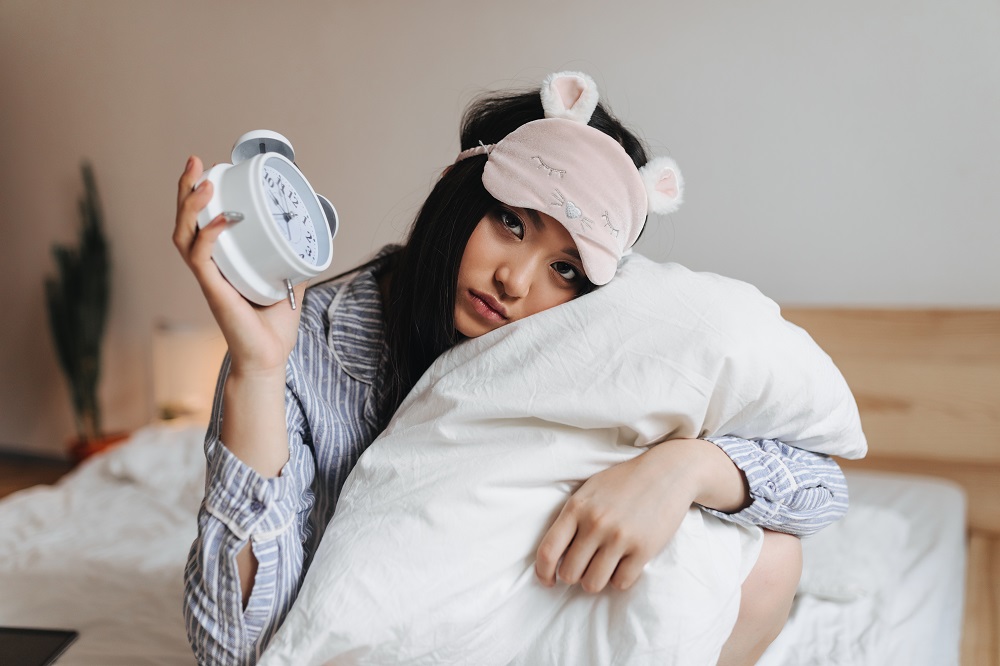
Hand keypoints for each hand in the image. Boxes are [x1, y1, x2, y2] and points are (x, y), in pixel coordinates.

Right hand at [173, 156, 305, 378]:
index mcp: (221, 262)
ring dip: (190, 205)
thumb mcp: (289, 283)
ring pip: (184, 234)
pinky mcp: (213, 290)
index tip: (212, 169)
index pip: (200, 222)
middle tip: (197, 160)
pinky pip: (201, 257)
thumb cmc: (274, 327)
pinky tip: (224, 217)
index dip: (200, 195)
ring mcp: (208, 278)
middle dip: (186, 188)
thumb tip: (312, 236)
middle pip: (184, 221)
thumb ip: (294, 260)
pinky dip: (211, 234)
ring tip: (204, 180)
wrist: (270, 358)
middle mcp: (209, 267)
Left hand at [534, 439, 748, 592]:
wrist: (667, 472)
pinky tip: (624, 564)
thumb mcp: (590, 491)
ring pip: (593, 584)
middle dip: (575, 575)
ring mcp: (619, 537)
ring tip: (604, 567)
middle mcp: (595, 523)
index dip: (543, 572)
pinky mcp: (643, 549)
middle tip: (585, 566)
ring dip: (596, 580)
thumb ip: (572, 518)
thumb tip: (555, 554)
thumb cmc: (625, 482)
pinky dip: (620, 579)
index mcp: (577, 508)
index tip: (548, 580)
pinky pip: (621, 583)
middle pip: (570, 573)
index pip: (548, 551)